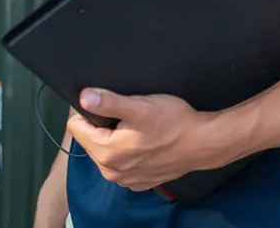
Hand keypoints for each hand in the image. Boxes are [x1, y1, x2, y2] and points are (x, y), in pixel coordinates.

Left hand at [65, 89, 229, 192]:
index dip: (89, 111)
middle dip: (104, 126)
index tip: (108, 105)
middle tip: (128, 116)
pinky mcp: (139, 182)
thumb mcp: (139, 106)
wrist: (203, 143)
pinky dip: (128, 152)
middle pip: (91, 140)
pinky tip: (145, 143)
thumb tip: (83, 96)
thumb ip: (108, 102)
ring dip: (116, 139)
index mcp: (106, 153)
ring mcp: (125, 181)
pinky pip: (121, 163)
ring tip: (138, 128)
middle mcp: (111, 172)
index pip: (76, 127)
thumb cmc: (172, 121)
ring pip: (106, 151)